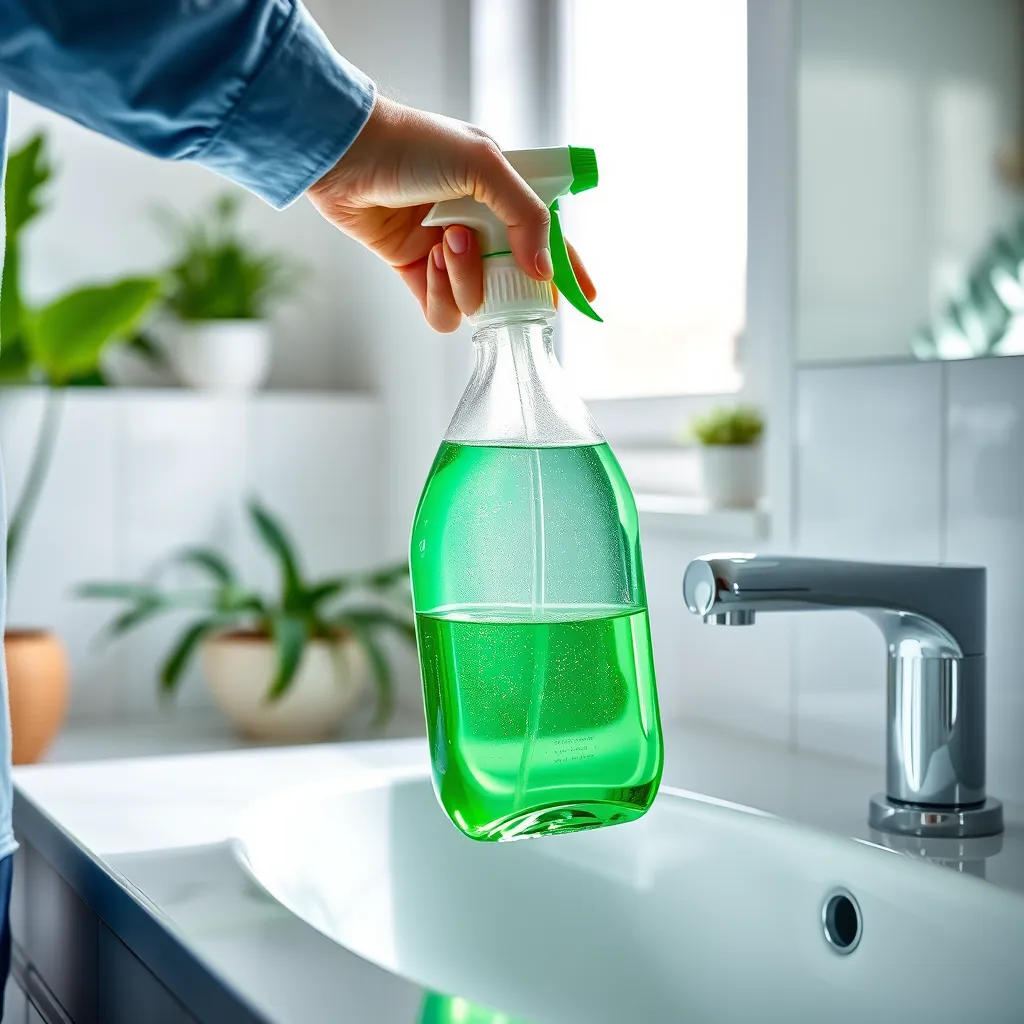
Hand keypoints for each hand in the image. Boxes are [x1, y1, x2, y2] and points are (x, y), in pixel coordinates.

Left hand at [307, 96, 595, 331]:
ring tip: (444, 242)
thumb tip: (543, 269)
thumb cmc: (413, 145)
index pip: (545, 237)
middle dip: (506, 279)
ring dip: (464, 278)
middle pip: (513, 280)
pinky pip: (442, 311)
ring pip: (477, 300)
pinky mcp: (415, 271)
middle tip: (492, 263)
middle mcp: (478, 224)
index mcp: (501, 192)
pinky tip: (425, 261)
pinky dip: (438, 295)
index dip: (566, 268)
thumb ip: (524, 216)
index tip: (585, 296)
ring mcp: (446, 251)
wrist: (347, 153)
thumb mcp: (485, 165)